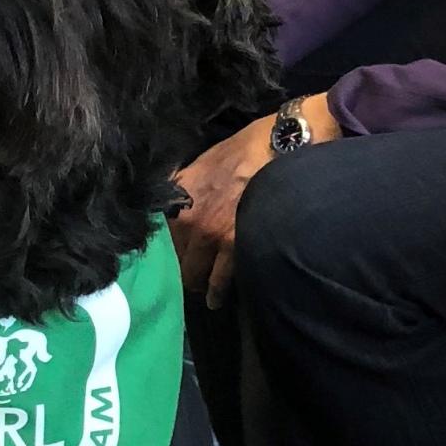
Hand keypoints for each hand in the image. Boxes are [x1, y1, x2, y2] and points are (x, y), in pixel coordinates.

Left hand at [172, 93, 339, 309]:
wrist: (285, 145)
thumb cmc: (250, 145)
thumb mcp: (207, 158)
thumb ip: (188, 183)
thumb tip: (177, 200)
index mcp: (179, 193)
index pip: (159, 231)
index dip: (161, 245)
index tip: (163, 255)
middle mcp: (189, 217)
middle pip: (173, 256)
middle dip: (178, 266)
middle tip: (184, 274)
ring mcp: (210, 235)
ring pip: (192, 273)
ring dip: (196, 282)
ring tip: (199, 290)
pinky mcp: (235, 247)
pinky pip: (219, 280)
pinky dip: (216, 292)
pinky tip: (214, 300)